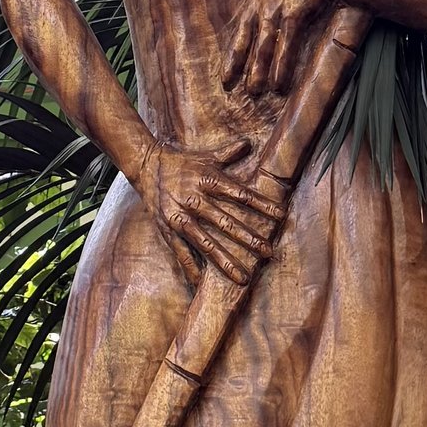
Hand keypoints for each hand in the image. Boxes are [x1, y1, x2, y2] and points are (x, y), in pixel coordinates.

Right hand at [138, 139, 285, 285]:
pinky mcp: (167, 229)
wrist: (145, 165)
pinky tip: (202, 284)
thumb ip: (228, 153)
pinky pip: (181, 252)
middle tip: (269, 253)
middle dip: (250, 239)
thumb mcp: (206, 156)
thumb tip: (248, 143)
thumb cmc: (181, 162)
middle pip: (227, 222)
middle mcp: (195, 199)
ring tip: (242, 278)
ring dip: (225, 261)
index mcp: (208, 180)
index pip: (241, 194)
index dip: (262, 205)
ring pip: (206, 243)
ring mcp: (180, 217)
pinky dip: (191, 269)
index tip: (281, 216)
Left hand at [221, 0, 349, 98]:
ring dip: (258, 70)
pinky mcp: (294, 11)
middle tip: (233, 87)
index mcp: (255, 1)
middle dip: (238, 66)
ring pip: (263, 46)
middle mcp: (261, 4)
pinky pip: (285, 44)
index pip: (238, 33)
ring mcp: (276, 7)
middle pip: (245, 41)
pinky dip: (281, 65)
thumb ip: (266, 8)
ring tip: (255, 91)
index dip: (231, 56)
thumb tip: (261, 34)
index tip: (225, 76)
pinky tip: (279, 82)